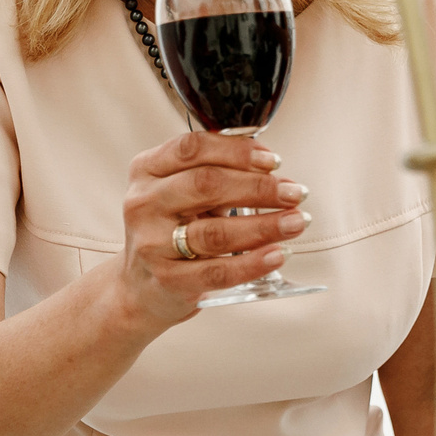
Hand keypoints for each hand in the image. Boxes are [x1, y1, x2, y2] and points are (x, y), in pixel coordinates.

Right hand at [114, 131, 309, 327]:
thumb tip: (275, 173)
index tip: (273, 161)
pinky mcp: (167, 280)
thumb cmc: (170, 230)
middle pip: (206, 185)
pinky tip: (277, 254)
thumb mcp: (181, 192)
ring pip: (215, 232)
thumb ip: (218, 175)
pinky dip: (252, 263)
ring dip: (264, 226)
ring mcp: (152, 243)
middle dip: (259, 187)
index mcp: (147, 170)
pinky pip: (217, 271)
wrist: (140, 286)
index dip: (238, 151)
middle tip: (294, 193)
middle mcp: (144, 203)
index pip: (193, 149)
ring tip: (295, 222)